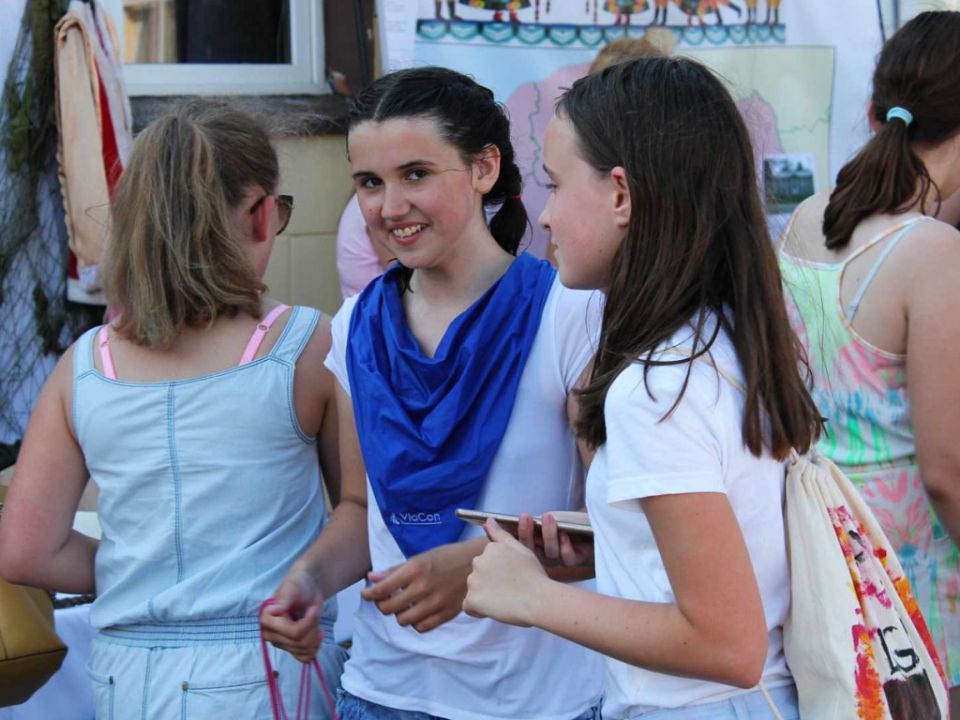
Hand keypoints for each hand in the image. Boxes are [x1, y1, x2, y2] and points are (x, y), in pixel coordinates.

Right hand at [259, 568, 324, 662]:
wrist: (306, 589)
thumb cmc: (298, 586)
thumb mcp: (293, 588)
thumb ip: (284, 599)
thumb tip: (274, 611)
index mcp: (267, 620)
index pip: (293, 632)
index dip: (309, 622)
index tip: (313, 608)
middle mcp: (269, 634)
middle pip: (300, 642)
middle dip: (313, 627)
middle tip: (314, 612)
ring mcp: (279, 643)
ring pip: (304, 651)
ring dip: (315, 637)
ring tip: (315, 622)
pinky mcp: (290, 648)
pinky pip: (304, 657)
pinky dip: (314, 647)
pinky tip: (315, 634)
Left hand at [360, 538, 485, 632]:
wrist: (478, 562)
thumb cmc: (447, 556)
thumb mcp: (420, 557)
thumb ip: (395, 570)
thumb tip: (372, 578)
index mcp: (415, 569)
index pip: (382, 589)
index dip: (369, 594)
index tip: (366, 594)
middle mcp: (423, 587)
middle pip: (389, 608)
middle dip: (382, 604)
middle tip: (385, 599)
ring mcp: (436, 603)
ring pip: (404, 621)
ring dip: (399, 614)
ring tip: (403, 605)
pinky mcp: (447, 614)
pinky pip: (422, 627)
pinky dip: (416, 622)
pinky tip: (418, 612)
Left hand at [462, 519, 549, 626]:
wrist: (538, 598)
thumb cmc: (534, 575)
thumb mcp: (521, 549)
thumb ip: (501, 534)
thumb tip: (488, 520)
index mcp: (490, 549)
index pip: (487, 563)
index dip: (499, 572)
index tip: (512, 578)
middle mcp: (478, 562)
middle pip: (479, 575)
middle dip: (489, 582)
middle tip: (509, 590)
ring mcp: (473, 581)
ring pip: (474, 590)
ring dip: (484, 595)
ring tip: (504, 600)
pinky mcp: (472, 599)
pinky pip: (469, 606)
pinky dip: (479, 610)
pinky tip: (495, 609)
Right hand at [517, 512, 593, 567]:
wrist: (598, 530)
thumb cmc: (573, 523)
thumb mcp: (554, 518)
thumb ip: (538, 521)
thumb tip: (520, 519)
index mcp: (536, 544)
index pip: (519, 541)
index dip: (512, 533)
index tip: (506, 520)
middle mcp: (545, 554)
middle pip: (530, 549)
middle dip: (526, 532)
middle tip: (525, 516)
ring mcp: (559, 560)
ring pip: (549, 553)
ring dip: (548, 534)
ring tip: (548, 517)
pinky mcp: (575, 561)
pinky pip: (566, 557)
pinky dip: (565, 546)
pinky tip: (565, 535)